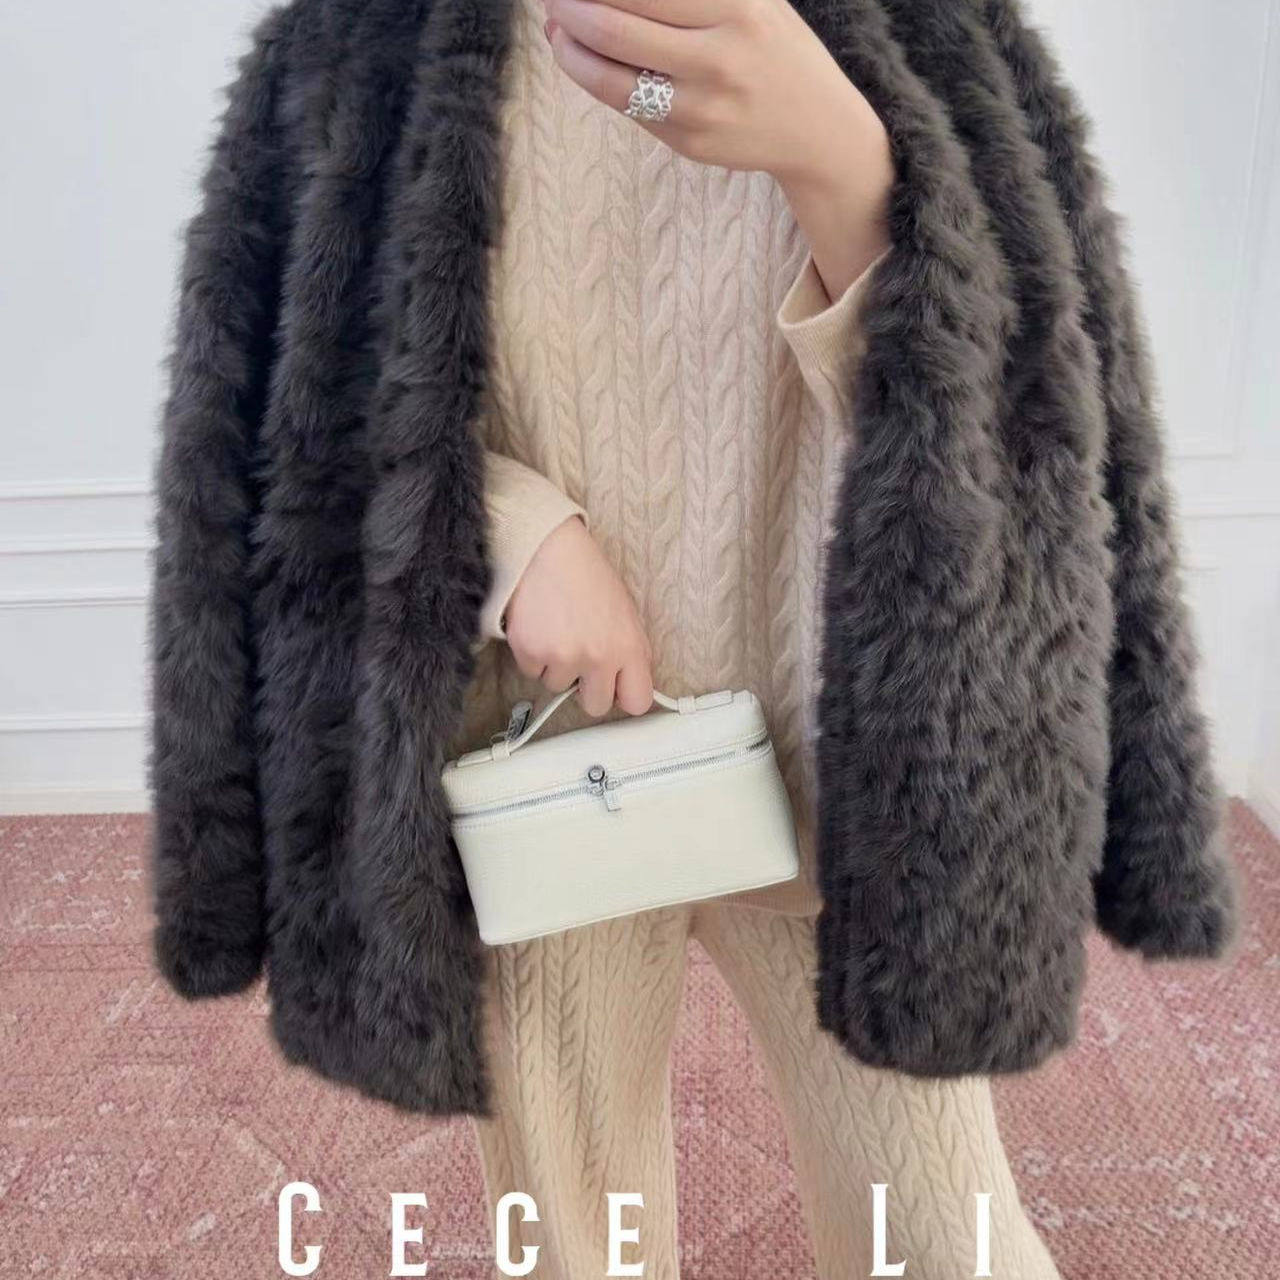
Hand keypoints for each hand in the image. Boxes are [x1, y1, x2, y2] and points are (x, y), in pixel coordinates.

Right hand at [503, 516, 654, 717]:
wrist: (546, 547)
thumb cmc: (586, 575)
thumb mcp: (624, 612)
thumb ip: (629, 652)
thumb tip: (627, 685)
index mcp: (629, 647)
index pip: (638, 702)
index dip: (624, 696)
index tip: (616, 688)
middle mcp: (599, 658)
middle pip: (595, 706)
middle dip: (587, 688)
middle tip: (580, 659)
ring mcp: (563, 658)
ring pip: (558, 686)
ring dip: (556, 666)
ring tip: (556, 629)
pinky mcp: (531, 653)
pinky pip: (532, 671)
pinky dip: (533, 655)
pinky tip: (538, 625)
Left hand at [541, 0, 894, 297]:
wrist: (817, 127)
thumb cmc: (771, 48)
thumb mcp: (750, 0)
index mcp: (738, 7)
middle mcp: (720, 56)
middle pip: (619, 26)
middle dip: (572, 7)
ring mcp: (703, 104)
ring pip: (612, 74)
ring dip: (570, 48)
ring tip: (556, 29)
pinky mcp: (691, 140)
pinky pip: (628, 106)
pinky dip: (594, 79)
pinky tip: (581, 59)